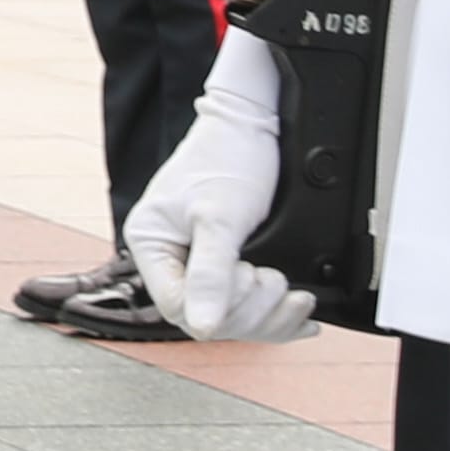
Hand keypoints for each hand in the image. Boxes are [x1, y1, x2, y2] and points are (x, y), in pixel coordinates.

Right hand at [124, 91, 314, 341]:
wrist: (252, 124)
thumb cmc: (227, 156)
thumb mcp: (220, 217)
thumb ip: (210, 274)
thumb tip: (203, 326)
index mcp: (150, 244)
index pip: (176, 305)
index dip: (218, 305)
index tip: (247, 275)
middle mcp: (170, 258)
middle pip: (206, 317)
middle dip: (250, 309)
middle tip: (271, 277)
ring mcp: (198, 263)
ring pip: (231, 319)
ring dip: (269, 315)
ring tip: (292, 293)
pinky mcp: (227, 264)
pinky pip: (247, 308)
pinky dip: (278, 316)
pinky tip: (299, 314)